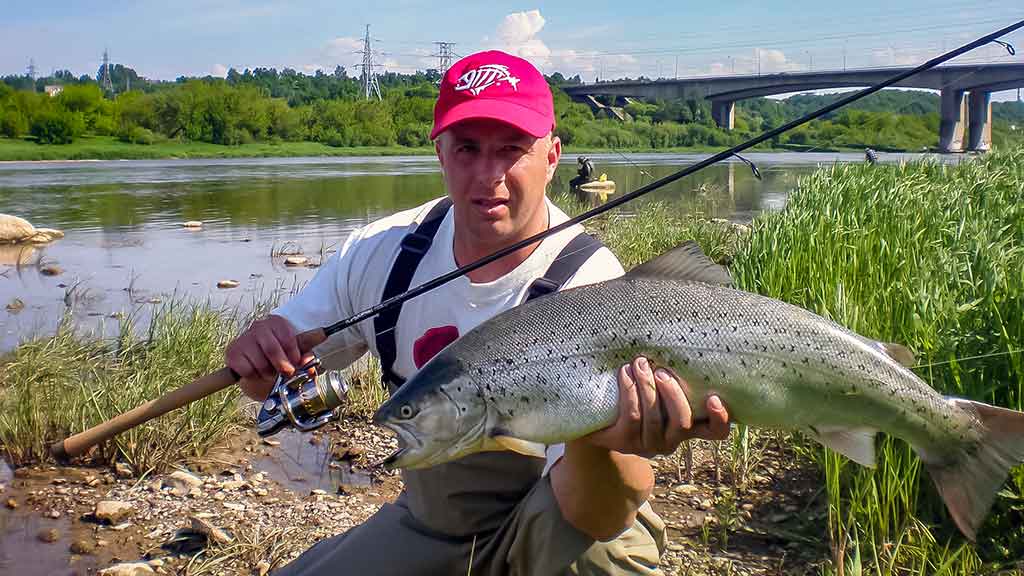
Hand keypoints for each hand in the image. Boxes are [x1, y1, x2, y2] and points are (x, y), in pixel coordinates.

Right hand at [225, 314, 313, 399]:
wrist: (257, 365)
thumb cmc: (278, 356)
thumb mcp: (294, 354)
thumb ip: (305, 358)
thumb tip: (309, 368)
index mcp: (276, 322)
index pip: (288, 337)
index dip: (295, 354)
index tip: (297, 363)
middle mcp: (258, 326)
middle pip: (272, 349)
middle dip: (282, 366)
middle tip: (287, 373)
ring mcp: (243, 339)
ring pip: (260, 363)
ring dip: (268, 373)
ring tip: (270, 371)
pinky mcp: (232, 353)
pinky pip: (247, 370)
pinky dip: (254, 376)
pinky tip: (256, 371)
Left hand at [584, 356, 729, 457]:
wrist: (599, 415)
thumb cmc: (638, 393)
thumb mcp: (660, 387)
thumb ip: (675, 376)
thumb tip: (684, 341)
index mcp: (687, 426)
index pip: (715, 432)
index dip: (719, 418)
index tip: (713, 397)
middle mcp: (671, 440)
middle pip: (682, 422)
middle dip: (673, 395)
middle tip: (662, 373)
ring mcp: (648, 444)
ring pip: (653, 418)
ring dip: (647, 387)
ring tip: (640, 363)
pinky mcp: (625, 442)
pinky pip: (631, 416)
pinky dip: (629, 390)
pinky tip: (624, 372)